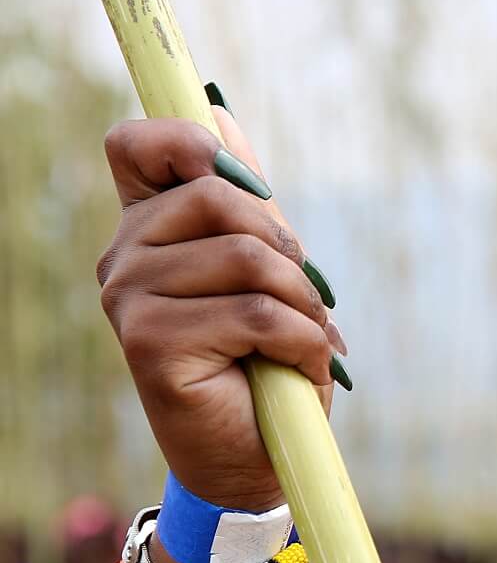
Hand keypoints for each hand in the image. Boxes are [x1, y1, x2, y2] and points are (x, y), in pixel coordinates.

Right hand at [95, 93, 345, 511]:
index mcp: (147, 228)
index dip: (188, 141)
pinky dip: (302, 341)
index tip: (244, 181)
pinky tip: (300, 366)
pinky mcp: (150, 344)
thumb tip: (219, 110)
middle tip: (303, 297)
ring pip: (245, 257)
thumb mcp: (267, 266)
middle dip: (284, 245)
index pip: (135, 145)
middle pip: (216, 196)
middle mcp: (124, 257)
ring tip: (305, 337)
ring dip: (302, 301)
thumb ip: (243, 197)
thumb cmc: (266, 355)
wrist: (258, 452)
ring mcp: (129, 300)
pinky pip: (256, 313)